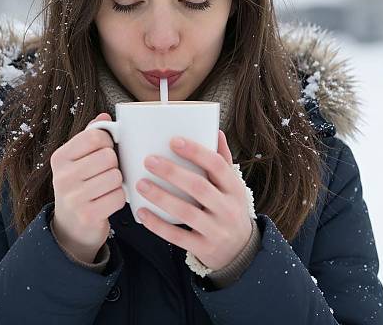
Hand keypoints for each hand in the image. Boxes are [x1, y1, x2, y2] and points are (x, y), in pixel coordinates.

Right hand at [50, 113, 125, 262]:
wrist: (70, 227)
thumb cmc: (79, 186)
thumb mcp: (79, 160)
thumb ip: (91, 136)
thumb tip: (105, 116)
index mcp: (60, 157)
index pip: (95, 136)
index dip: (108, 143)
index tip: (104, 152)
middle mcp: (62, 176)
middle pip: (108, 156)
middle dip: (113, 165)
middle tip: (105, 173)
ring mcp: (73, 197)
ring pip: (115, 176)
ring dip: (117, 182)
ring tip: (106, 187)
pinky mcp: (87, 215)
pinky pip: (118, 196)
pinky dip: (118, 198)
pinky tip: (107, 201)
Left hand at [135, 130, 251, 271]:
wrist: (241, 252)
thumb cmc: (230, 209)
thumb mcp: (232, 186)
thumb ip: (223, 160)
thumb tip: (216, 131)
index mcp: (234, 188)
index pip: (217, 165)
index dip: (196, 152)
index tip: (174, 141)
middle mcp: (227, 209)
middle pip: (199, 187)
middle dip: (172, 173)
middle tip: (150, 160)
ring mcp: (216, 230)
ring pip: (186, 212)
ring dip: (161, 197)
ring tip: (141, 184)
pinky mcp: (204, 248)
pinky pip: (178, 237)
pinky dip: (158, 225)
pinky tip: (143, 212)